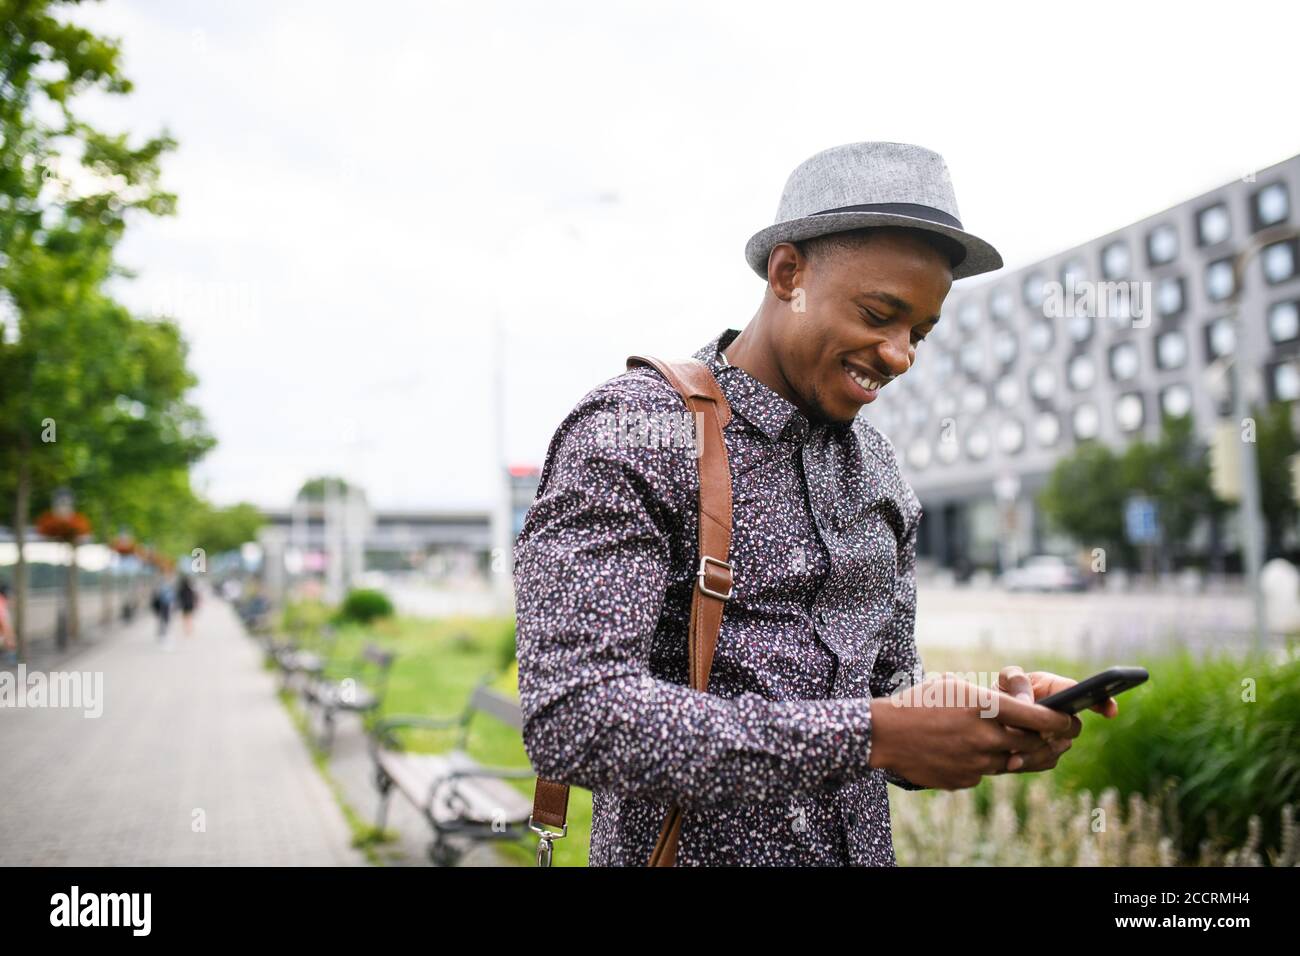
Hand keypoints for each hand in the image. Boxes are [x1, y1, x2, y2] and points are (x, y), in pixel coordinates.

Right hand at [868, 673, 1074, 789]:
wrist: (884, 734)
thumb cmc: (919, 702)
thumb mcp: (955, 686)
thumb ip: (991, 700)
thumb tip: (1021, 710)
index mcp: (984, 707)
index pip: (1040, 717)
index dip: (1062, 721)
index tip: (1072, 721)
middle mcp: (985, 737)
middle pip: (1032, 744)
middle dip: (1042, 739)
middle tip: (1045, 734)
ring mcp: (976, 762)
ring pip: (1010, 761)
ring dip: (1008, 751)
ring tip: (990, 739)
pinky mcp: (964, 780)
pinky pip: (984, 773)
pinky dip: (981, 763)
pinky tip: (960, 751)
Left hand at [992, 665, 1115, 772]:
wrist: (991, 719)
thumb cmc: (1003, 692)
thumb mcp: (1006, 679)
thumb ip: (1016, 680)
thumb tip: (1027, 701)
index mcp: (1057, 690)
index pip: (1085, 693)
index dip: (1103, 702)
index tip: (1110, 712)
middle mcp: (1064, 715)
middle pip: (1073, 726)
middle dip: (1056, 730)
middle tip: (1037, 734)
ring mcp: (1059, 737)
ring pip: (1059, 748)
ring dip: (1037, 751)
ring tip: (1013, 755)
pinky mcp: (1048, 755)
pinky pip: (1046, 762)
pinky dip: (1028, 762)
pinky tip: (1011, 762)